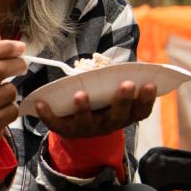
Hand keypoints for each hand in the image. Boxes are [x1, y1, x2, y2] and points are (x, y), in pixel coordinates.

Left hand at [35, 81, 156, 137]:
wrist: (79, 127)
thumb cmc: (101, 101)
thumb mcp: (112, 93)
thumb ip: (118, 80)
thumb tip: (124, 60)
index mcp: (123, 115)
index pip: (140, 111)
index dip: (146, 99)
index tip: (150, 83)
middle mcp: (108, 124)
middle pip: (117, 116)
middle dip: (123, 100)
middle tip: (127, 84)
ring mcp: (87, 128)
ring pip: (86, 121)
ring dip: (84, 108)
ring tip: (81, 95)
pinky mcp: (66, 130)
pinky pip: (56, 124)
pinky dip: (48, 115)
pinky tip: (39, 104)